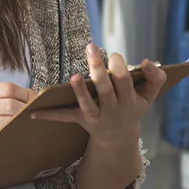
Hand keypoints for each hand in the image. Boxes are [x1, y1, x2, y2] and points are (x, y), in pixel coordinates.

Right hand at [0, 81, 34, 158]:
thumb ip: (4, 98)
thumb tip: (35, 97)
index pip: (7, 88)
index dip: (25, 94)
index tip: (36, 101)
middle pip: (8, 104)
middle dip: (25, 110)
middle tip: (35, 115)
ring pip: (7, 120)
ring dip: (20, 123)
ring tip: (28, 125)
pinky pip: (1, 134)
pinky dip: (12, 134)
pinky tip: (17, 134)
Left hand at [32, 43, 166, 148]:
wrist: (120, 139)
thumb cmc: (133, 107)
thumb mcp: (149, 96)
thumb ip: (155, 78)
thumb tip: (146, 62)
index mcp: (130, 100)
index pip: (125, 81)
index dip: (120, 67)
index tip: (114, 56)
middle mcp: (114, 109)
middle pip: (106, 89)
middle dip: (100, 69)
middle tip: (92, 49)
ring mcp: (97, 117)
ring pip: (88, 103)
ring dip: (80, 91)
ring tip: (74, 76)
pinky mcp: (82, 121)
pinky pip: (65, 117)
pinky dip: (49, 115)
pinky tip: (33, 113)